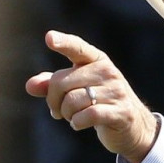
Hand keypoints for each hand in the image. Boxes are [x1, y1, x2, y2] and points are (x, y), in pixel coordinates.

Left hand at [25, 30, 158, 162]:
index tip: (49, 38)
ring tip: (73, 117)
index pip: (78, 49)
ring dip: (66, 114)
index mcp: (97, 60)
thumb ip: (52, 85)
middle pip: (61, 82)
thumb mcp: (76, 89)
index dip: (64, 43)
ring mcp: (116, 91)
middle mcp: (108, 72)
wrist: (132, 125)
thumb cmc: (99, 102)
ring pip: (72, 101)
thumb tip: (31, 85)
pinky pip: (86, 115)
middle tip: (58, 110)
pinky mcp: (120, 111)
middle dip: (53, 100)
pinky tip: (79, 123)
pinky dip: (76, 122)